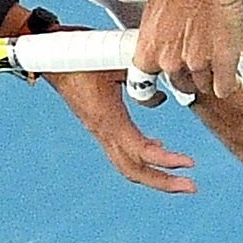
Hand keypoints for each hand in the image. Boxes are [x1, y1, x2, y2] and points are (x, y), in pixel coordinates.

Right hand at [39, 62, 195, 193]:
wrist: (51, 58)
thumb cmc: (81, 56)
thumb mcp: (117, 60)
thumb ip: (144, 74)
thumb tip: (165, 88)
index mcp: (109, 119)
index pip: (141, 151)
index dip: (166, 161)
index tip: (189, 163)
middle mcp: (103, 130)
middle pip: (134, 170)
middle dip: (164, 182)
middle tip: (191, 186)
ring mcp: (100, 131)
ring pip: (128, 165)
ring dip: (154, 174)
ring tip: (180, 177)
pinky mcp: (99, 126)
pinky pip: (122, 151)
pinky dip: (143, 157)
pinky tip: (159, 148)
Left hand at [133, 0, 242, 105]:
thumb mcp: (154, 13)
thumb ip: (157, 38)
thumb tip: (161, 46)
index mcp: (148, 49)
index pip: (141, 89)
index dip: (150, 95)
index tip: (157, 95)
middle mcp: (170, 62)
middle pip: (179, 86)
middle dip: (187, 77)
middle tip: (195, 63)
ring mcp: (198, 64)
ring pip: (203, 87)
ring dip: (209, 77)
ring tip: (216, 63)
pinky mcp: (224, 62)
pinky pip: (226, 87)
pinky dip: (230, 83)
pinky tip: (232, 76)